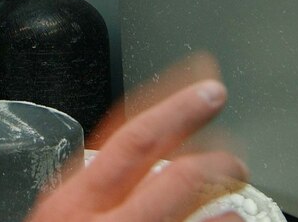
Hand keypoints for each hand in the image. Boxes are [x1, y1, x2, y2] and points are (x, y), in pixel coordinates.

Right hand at [28, 59, 248, 221]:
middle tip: (236, 153)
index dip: (177, 108)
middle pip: (177, 175)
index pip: (133, 137)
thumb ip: (97, 185)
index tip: (207, 88)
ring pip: (200, 215)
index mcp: (74, 202)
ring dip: (228, 199)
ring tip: (238, 188)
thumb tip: (146, 154)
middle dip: (218, 154)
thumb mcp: (60, 216)